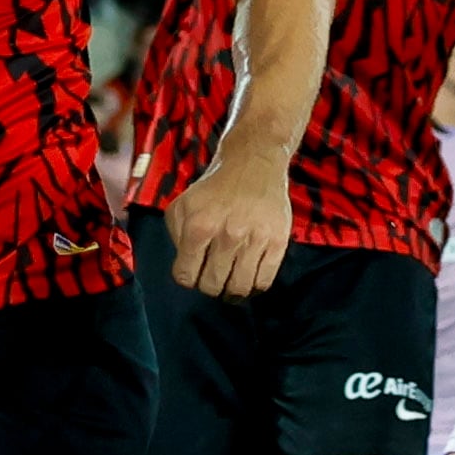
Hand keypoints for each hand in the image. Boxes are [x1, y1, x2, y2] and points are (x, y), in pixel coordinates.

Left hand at [161, 154, 293, 299]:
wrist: (254, 164)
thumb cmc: (215, 188)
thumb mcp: (183, 205)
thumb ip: (176, 236)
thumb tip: (185, 264)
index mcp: (199, 226)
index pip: (186, 276)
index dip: (188, 278)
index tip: (194, 272)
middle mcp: (227, 235)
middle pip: (212, 285)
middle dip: (210, 286)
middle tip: (213, 277)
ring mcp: (255, 239)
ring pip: (239, 288)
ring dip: (232, 290)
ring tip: (231, 281)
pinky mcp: (278, 241)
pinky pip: (264, 280)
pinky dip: (254, 286)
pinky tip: (249, 277)